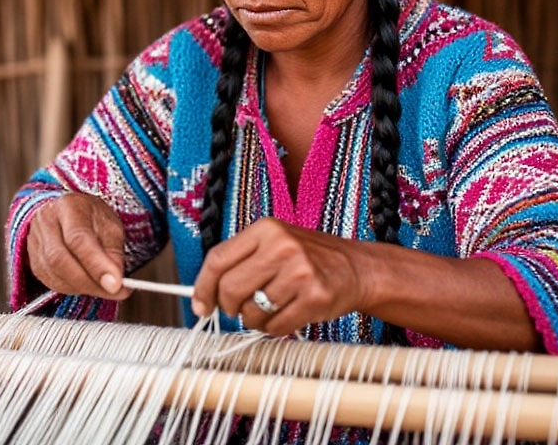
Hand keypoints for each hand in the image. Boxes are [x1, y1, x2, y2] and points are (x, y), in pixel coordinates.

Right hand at [26, 193, 129, 299]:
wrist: (71, 214)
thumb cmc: (93, 219)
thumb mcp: (111, 227)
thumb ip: (114, 254)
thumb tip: (116, 284)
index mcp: (69, 206)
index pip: (78, 239)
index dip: (97, 265)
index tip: (115, 285)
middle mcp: (46, 221)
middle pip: (59, 259)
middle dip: (88, 282)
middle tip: (114, 292)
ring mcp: (34, 240)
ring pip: (53, 274)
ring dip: (82, 287)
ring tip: (102, 286)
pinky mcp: (32, 260)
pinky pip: (50, 281)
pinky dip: (71, 288)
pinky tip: (85, 284)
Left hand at [190, 217, 372, 335]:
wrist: (357, 268)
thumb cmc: (308, 258)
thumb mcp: (274, 244)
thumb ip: (241, 261)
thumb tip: (201, 297)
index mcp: (266, 228)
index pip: (218, 259)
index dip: (202, 287)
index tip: (200, 306)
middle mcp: (282, 246)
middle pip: (230, 288)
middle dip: (228, 307)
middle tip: (237, 310)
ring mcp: (300, 271)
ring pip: (251, 312)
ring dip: (254, 319)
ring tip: (269, 310)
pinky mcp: (315, 296)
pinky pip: (275, 326)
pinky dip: (273, 328)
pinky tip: (285, 316)